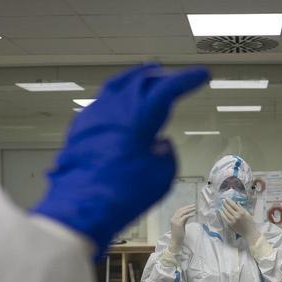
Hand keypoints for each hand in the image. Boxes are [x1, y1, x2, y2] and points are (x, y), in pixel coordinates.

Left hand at [32, 63, 209, 255]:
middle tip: (174, 78)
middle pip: (142, 80)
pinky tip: (120, 106)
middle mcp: (115, 106)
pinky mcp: (80, 128)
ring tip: (146, 76)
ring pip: (118, 86)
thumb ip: (165, 152)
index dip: (188, 79)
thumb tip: (158, 143)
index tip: (202, 75)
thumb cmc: (125, 192)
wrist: (80, 207)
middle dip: (161, 77)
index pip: (168, 88)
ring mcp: (94, 114)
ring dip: (136, 80)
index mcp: (140, 113)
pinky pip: (103, 102)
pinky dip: (117, 98)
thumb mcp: (162, 175)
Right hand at [169, 204, 194, 251]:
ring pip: (183, 212)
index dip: (186, 208)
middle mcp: (173, 219)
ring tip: (195, 208)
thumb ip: (184, 220)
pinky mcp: (178, 223)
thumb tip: (189, 214)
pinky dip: (190, 214)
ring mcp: (175, 221)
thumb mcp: (181, 225)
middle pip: (181, 210)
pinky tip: (194, 214)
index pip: (179, 211)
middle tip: (195, 205)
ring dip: (190, 209)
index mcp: (173, 219)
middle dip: (188, 207)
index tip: (191, 206)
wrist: (176, 241)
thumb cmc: (179, 235)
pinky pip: (185, 217)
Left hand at [220, 199, 259, 243]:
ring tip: (221, 205)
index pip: (233, 204)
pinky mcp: (230, 224)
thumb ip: (242, 208)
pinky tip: (221, 211)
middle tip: (223, 201)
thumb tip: (237, 203)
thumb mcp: (248, 214)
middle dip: (225, 203)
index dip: (229, 201)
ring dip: (223, 208)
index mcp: (242, 212)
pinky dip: (222, 214)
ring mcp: (233, 220)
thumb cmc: (250, 223)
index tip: (226, 198)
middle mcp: (237, 215)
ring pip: (226, 212)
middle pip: (229, 208)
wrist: (249, 232)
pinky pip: (225, 218)